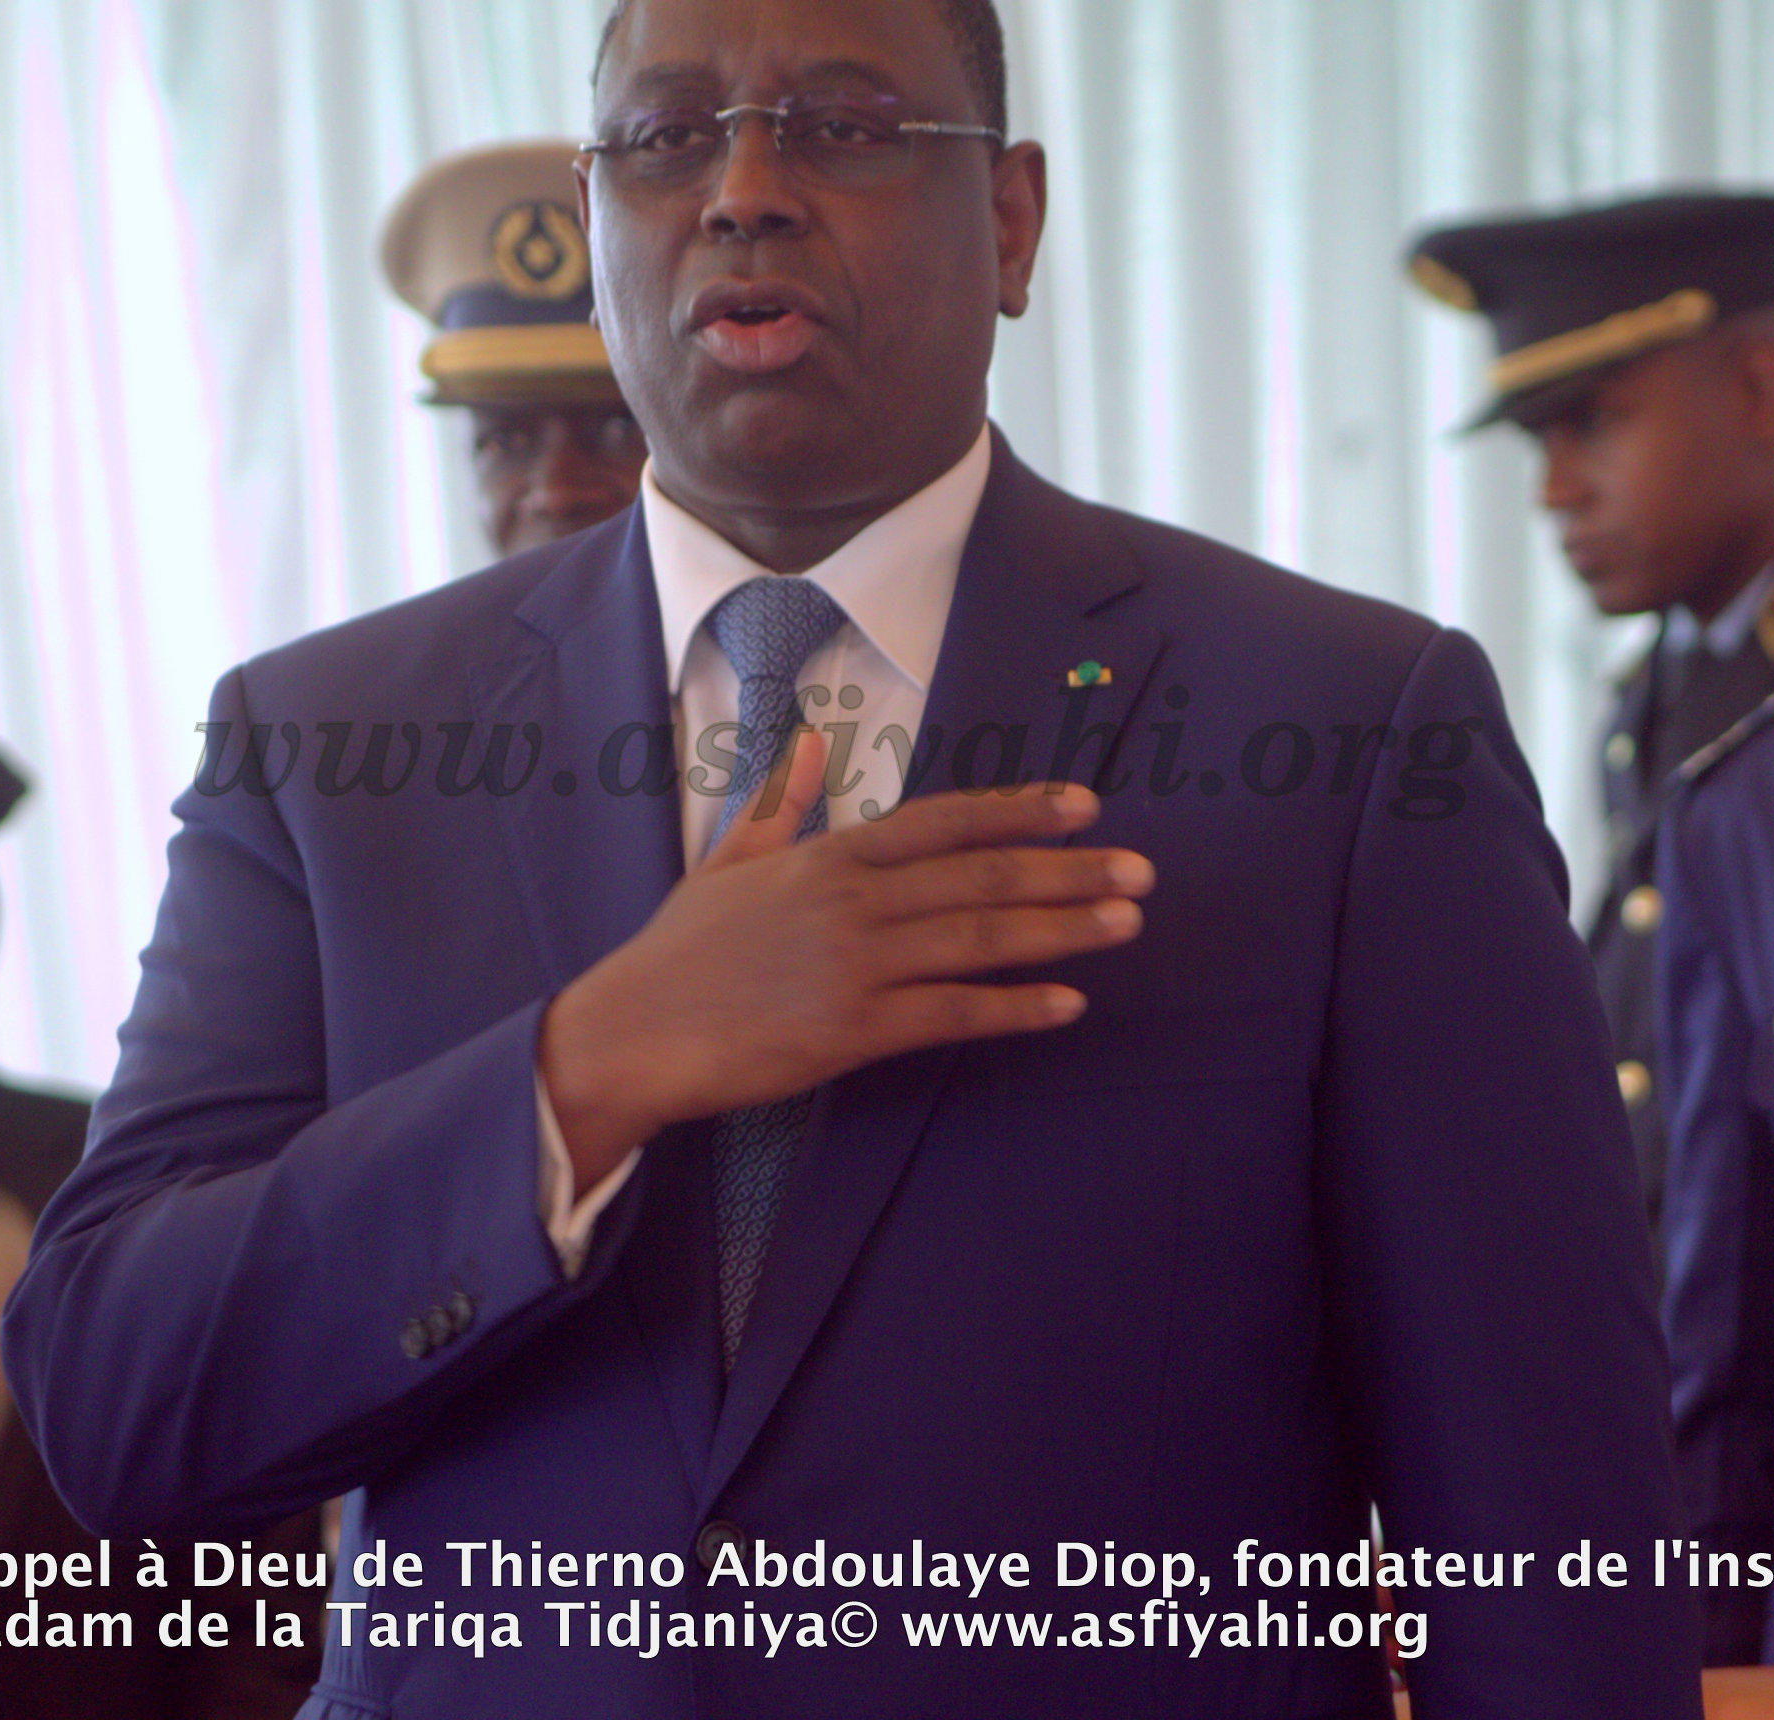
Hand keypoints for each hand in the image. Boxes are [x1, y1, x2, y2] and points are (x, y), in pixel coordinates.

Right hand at [538, 728, 1152, 1186]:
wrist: (632, 1033)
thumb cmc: (680, 952)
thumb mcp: (727, 860)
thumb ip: (781, 802)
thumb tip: (809, 739)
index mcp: (829, 856)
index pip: (944, 821)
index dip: (1018, 810)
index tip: (1082, 805)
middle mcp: (853, 901)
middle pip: (982, 874)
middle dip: (1069, 870)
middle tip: (1141, 871)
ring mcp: (855, 964)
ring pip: (980, 937)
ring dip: (1062, 928)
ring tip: (1125, 923)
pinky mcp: (852, 1030)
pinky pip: (952, 1013)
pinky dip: (1014, 1007)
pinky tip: (1066, 1003)